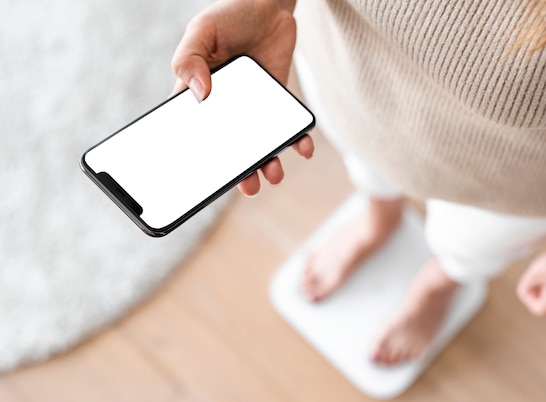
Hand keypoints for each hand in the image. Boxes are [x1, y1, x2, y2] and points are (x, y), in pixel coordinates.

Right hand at [171, 0, 313, 195]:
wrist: (269, 4)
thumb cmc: (230, 15)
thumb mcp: (201, 30)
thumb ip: (190, 58)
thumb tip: (200, 94)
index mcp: (198, 94)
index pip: (193, 132)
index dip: (197, 156)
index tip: (202, 179)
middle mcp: (226, 107)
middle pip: (230, 148)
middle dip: (238, 171)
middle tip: (247, 186)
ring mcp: (253, 107)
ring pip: (259, 144)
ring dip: (267, 162)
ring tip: (273, 174)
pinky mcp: (278, 101)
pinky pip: (288, 127)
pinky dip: (297, 140)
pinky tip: (303, 148)